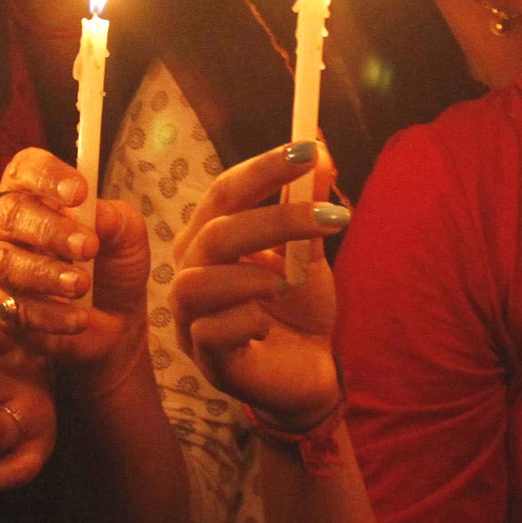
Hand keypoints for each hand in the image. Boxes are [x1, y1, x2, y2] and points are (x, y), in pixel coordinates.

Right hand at [0, 148, 151, 397]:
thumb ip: (114, 219)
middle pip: (9, 214)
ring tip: (83, 284)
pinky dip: (51, 314)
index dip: (47, 176)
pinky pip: (14, 309)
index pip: (25, 169)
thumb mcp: (127, 235)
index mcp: (32, 191)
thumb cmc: (113, 261)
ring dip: (46, 273)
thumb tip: (93, 214)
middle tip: (88, 246)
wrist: (116, 318)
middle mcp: (3, 224)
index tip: (80, 192)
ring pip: (3, 262)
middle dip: (49, 229)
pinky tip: (80, 317)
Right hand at [171, 141, 345, 432]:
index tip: (309, 151)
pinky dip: (242, 322)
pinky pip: (209, 333)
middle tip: (329, 217)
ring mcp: (192, 319)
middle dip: (274, 219)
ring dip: (251, 276)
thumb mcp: (308, 253)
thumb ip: (308, 206)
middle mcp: (191, 273)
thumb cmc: (299, 308)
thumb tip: (321, 150)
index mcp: (209, 238)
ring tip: (287, 283)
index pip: (225, 191)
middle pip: (216, 233)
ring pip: (196, 284)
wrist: (311, 372)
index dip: (264, 168)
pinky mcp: (207, 361)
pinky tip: (265, 325)